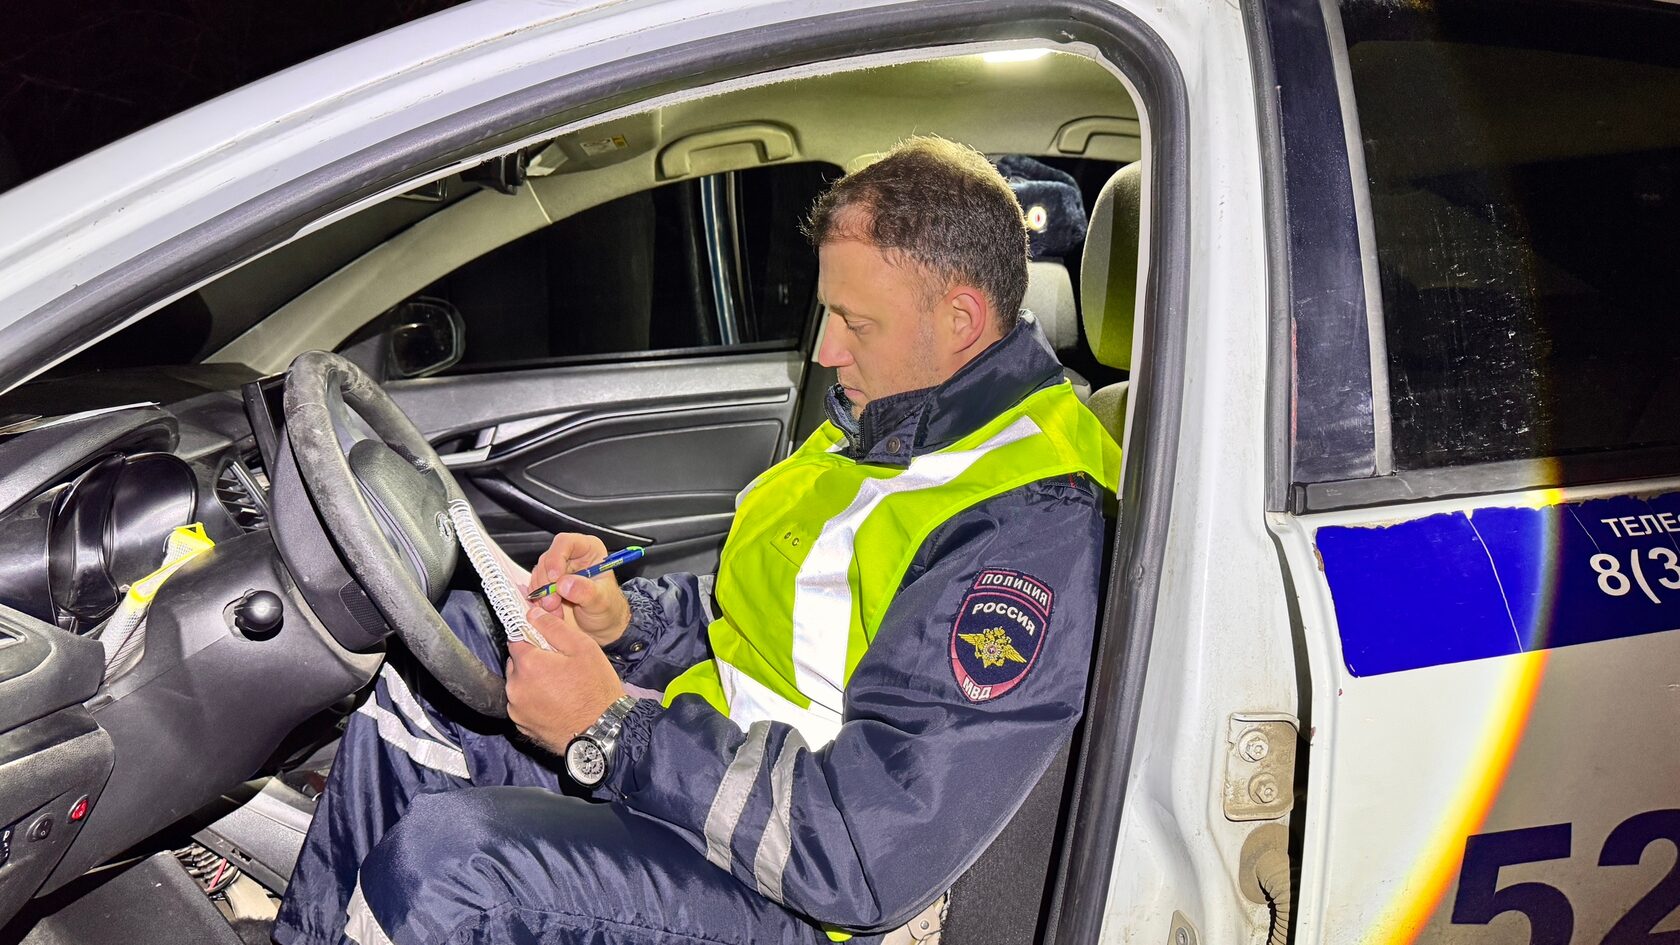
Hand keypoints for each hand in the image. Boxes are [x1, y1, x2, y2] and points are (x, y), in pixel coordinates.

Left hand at [505, 607, 625, 753]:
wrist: (603, 732)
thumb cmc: (596, 690)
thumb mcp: (583, 648)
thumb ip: (553, 628)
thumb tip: (532, 614)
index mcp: (528, 664)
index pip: (516, 639)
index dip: (532, 637)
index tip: (546, 643)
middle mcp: (515, 688)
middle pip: (516, 663)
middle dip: (532, 661)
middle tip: (558, 666)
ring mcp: (517, 710)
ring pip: (519, 685)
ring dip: (532, 682)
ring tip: (559, 688)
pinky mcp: (522, 726)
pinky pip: (523, 705)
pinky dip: (534, 701)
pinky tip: (556, 703)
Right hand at [529, 532, 631, 645]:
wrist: (601, 627)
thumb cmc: (608, 609)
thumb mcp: (601, 602)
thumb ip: (585, 591)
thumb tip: (564, 584)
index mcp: (589, 550)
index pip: (566, 542)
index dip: (556, 557)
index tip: (555, 578)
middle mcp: (571, 556)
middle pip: (548, 559)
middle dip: (547, 583)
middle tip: (553, 602)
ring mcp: (558, 570)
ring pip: (539, 574)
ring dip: (543, 594)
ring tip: (556, 610)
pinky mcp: (547, 584)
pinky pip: (535, 587)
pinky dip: (539, 600)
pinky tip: (552, 611)